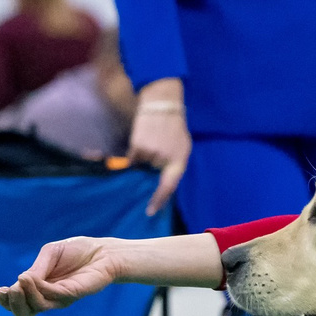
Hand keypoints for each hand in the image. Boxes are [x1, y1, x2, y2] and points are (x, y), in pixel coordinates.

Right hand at [0, 237, 127, 315]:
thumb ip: (37, 268)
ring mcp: (59, 298)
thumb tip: (21, 280)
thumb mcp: (50, 254)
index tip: (1, 290)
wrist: (103, 251)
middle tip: (11, 290)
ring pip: (36, 308)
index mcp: (38, 287)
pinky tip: (34, 278)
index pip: (16, 303)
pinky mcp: (72, 294)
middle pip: (23, 313)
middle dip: (12, 304)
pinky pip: (52, 296)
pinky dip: (39, 288)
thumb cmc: (76, 252)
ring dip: (24, 295)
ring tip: (23, 279)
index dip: (5, 301)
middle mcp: (47, 297)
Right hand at [129, 80, 191, 215]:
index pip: (169, 186)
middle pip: (152, 174)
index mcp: (179, 161)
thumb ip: (174, 164)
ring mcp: (150, 153)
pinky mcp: (137, 146)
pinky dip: (135, 153)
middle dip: (152, 168)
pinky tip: (143, 139)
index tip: (149, 211)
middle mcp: (164, 159)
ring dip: (144, 158)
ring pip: (141, 165)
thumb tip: (163, 182)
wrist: (162, 104)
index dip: (159, 200)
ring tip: (152, 140)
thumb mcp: (182, 147)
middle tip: (156, 151)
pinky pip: (133, 158)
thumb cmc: (174, 127)